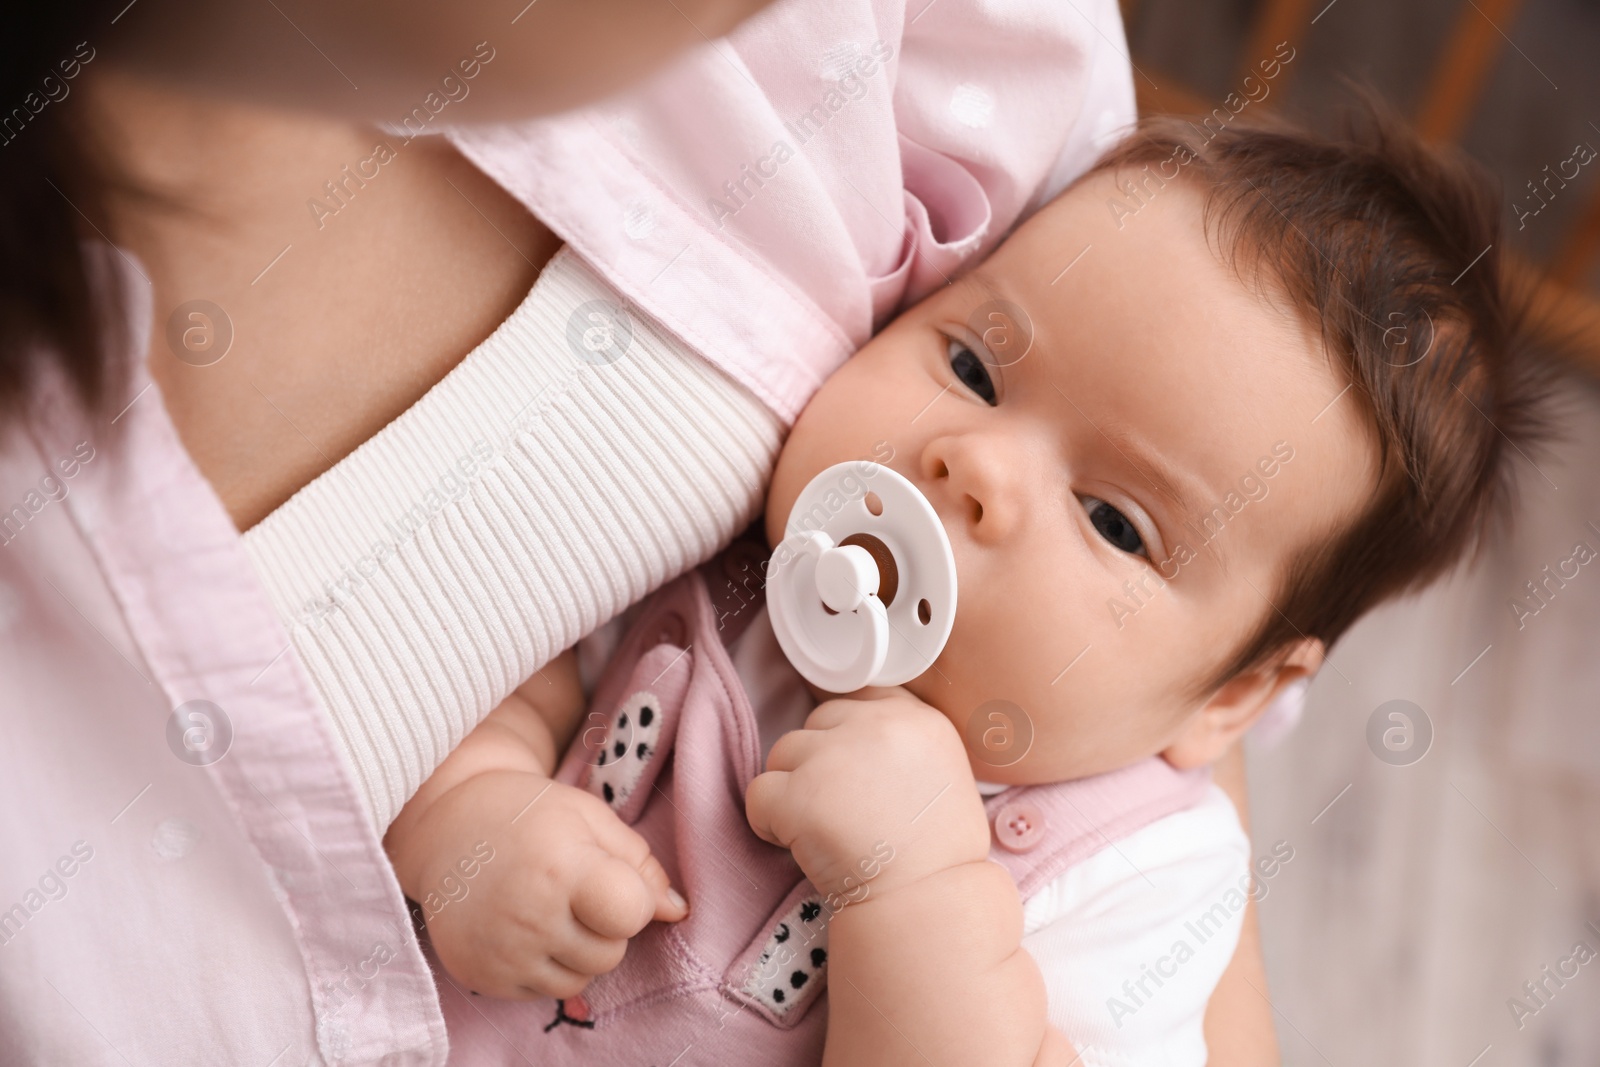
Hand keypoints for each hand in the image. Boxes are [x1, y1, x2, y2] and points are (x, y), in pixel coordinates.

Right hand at [406, 771, 686, 999]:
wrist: (448, 827)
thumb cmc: (530, 815)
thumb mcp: (590, 818)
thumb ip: (639, 863)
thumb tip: (678, 911)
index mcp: (562, 868)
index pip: (632, 913)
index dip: (633, 897)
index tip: (610, 876)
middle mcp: (530, 917)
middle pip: (612, 952)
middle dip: (606, 925)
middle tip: (574, 889)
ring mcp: (503, 953)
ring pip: (582, 977)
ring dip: (579, 949)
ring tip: (551, 907)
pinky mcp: (484, 977)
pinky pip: (545, 991)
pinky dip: (546, 965)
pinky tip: (526, 927)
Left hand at [745, 688, 990, 903]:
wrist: (928, 903)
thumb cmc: (939, 855)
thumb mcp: (944, 774)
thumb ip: (904, 744)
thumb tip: (855, 739)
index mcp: (918, 719)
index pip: (858, 699)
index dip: (845, 734)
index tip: (848, 769)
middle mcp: (876, 726)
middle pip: (816, 723)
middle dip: (817, 762)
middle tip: (838, 809)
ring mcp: (834, 756)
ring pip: (782, 753)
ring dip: (792, 789)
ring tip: (821, 830)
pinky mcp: (800, 794)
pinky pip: (758, 795)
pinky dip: (768, 823)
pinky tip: (799, 847)